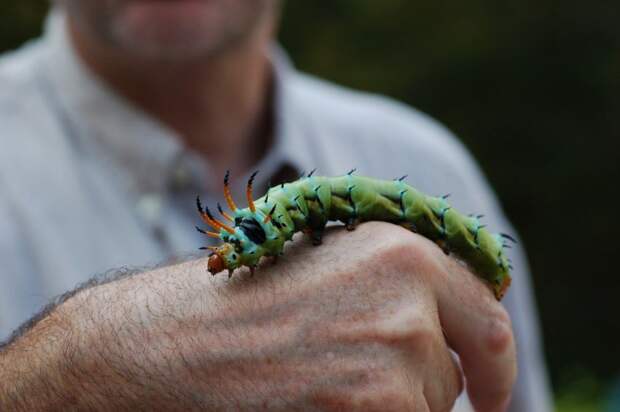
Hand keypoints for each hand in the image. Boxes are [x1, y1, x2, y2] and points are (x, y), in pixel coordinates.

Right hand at [0, 222, 515, 410]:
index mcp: (403, 247)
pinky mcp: (375, 406)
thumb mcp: (331, 267)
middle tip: (362, 385)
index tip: (491, 394)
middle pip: (455, 373)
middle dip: (422, 388)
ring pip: (427, 408)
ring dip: (390, 407)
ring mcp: (396, 353)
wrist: (168, 344)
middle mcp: (410, 292)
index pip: (488, 317)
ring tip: (319, 383)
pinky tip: (319, 402)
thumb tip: (452, 329)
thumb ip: (398, 286)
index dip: (495, 364)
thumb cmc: (242, 306)